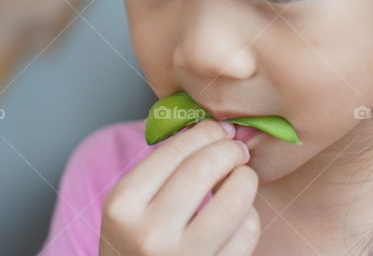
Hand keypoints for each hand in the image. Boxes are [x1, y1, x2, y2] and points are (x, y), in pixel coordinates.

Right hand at [99, 119, 259, 255]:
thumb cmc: (133, 246)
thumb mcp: (128, 208)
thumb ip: (160, 171)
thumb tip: (213, 129)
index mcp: (123, 204)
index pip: (175, 150)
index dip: (206, 133)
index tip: (220, 128)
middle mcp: (149, 232)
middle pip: (204, 169)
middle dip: (229, 150)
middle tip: (237, 148)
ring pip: (233, 201)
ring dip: (245, 180)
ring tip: (242, 178)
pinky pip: (246, 233)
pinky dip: (249, 216)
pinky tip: (239, 215)